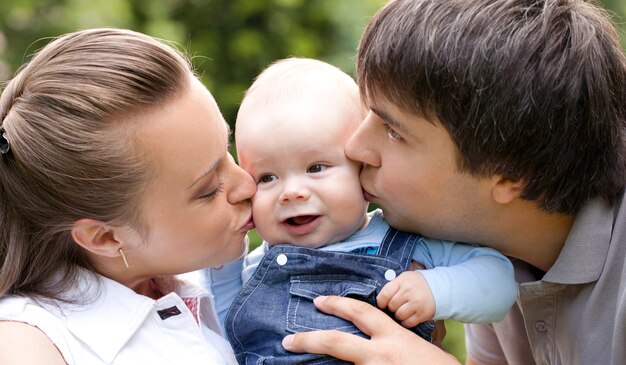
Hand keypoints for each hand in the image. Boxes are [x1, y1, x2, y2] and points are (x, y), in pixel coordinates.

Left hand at [282, 296, 459, 364]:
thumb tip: (369, 337)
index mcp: (393, 338)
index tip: (320, 301)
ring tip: (300, 359)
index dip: (338, 304)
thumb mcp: (416, 346)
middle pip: (336, 342)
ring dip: (324, 361)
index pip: (361, 313)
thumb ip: (392, 340)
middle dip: (309, 340)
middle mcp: (381, 354)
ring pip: (343, 364)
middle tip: (288, 341)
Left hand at [377, 271, 435, 326]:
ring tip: (402, 310)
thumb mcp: (403, 278)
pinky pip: (408, 323)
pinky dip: (405, 321)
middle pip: (391, 306)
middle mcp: (409, 292)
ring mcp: (416, 304)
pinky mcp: (422, 314)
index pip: (385, 294)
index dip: (381, 301)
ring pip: (399, 315)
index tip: (382, 303)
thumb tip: (378, 300)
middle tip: (395, 306)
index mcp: (402, 282)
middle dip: (391, 308)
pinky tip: (408, 316)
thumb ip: (392, 286)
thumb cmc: (415, 283)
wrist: (438, 287)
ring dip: (398, 315)